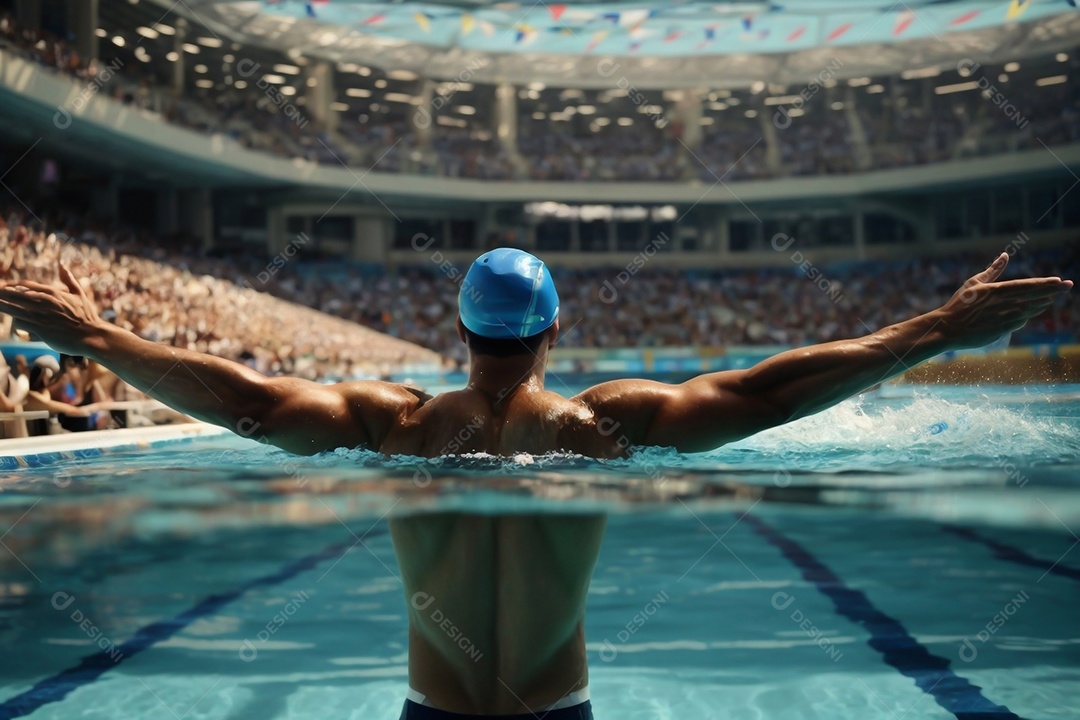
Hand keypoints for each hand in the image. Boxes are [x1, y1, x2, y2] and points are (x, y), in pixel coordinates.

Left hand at [0, 261, 108, 354]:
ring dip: (2, 306)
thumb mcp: (80, 294)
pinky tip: (12, 321)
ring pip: (15, 308)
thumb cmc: (87, 316)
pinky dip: (16, 323)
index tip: (2, 287)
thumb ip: (69, 279)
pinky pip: (20, 323)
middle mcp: (44, 301)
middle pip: (16, 295)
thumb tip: (61, 265)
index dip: (12, 286)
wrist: (92, 335)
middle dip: (2, 294)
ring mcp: (41, 315)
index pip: (25, 285)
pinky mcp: (40, 328)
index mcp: (53, 292)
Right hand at [938, 252, 1071, 349]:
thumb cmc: (959, 304)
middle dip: (1054, 290)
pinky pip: (1021, 320)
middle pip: (1035, 296)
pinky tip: (1032, 311)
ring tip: (1052, 298)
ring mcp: (1006, 318)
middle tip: (1069, 286)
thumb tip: (1005, 255)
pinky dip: (1027, 315)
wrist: (949, 328)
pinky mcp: (1004, 330)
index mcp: (998, 290)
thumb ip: (993, 270)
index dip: (1046, 283)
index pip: (1029, 285)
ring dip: (1043, 303)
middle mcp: (1005, 304)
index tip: (1061, 280)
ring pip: (1031, 309)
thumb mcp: (974, 283)